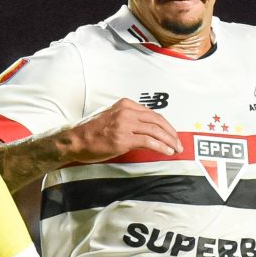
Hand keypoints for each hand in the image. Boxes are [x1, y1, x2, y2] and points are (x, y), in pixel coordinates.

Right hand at [62, 98, 181, 163]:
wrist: (76, 141)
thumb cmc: (93, 133)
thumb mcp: (112, 119)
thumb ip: (129, 120)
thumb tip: (147, 130)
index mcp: (125, 105)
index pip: (152, 113)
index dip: (166, 125)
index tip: (172, 134)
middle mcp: (126, 112)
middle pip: (157, 120)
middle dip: (171, 133)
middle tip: (179, 143)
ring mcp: (125, 125)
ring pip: (155, 130)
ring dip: (169, 141)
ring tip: (176, 149)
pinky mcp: (123, 138)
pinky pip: (148, 141)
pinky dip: (160, 147)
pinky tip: (167, 152)